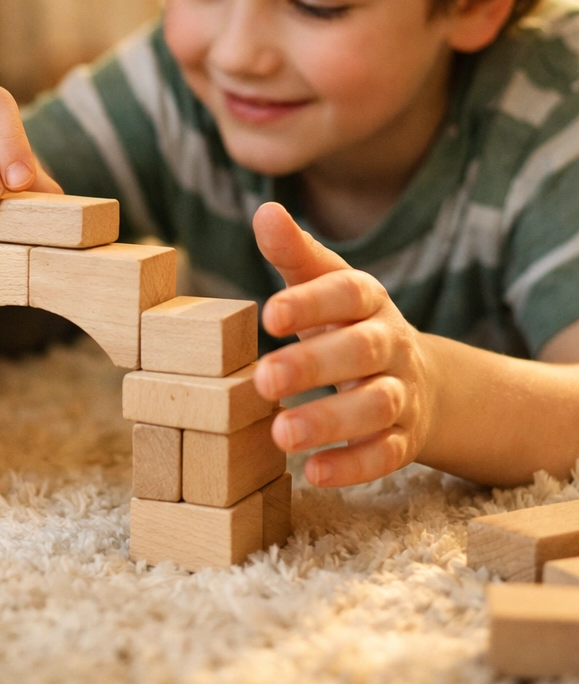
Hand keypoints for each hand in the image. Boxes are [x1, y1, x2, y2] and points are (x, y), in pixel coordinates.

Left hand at [251, 202, 436, 486]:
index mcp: (368, 301)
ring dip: (329, 421)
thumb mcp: (324, 285)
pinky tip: (313, 473)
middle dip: (313, 365)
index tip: (268, 315)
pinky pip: (387, 455)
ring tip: (280, 433)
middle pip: (360, 351)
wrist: (419, 378)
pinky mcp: (405, 438)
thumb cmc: (347, 323)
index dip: (312, 302)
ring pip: (375, 406)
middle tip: (264, 379)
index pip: (347, 292)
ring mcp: (402, 392)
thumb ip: (295, 253)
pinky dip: (354, 465)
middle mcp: (390, 343)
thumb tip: (265, 211)